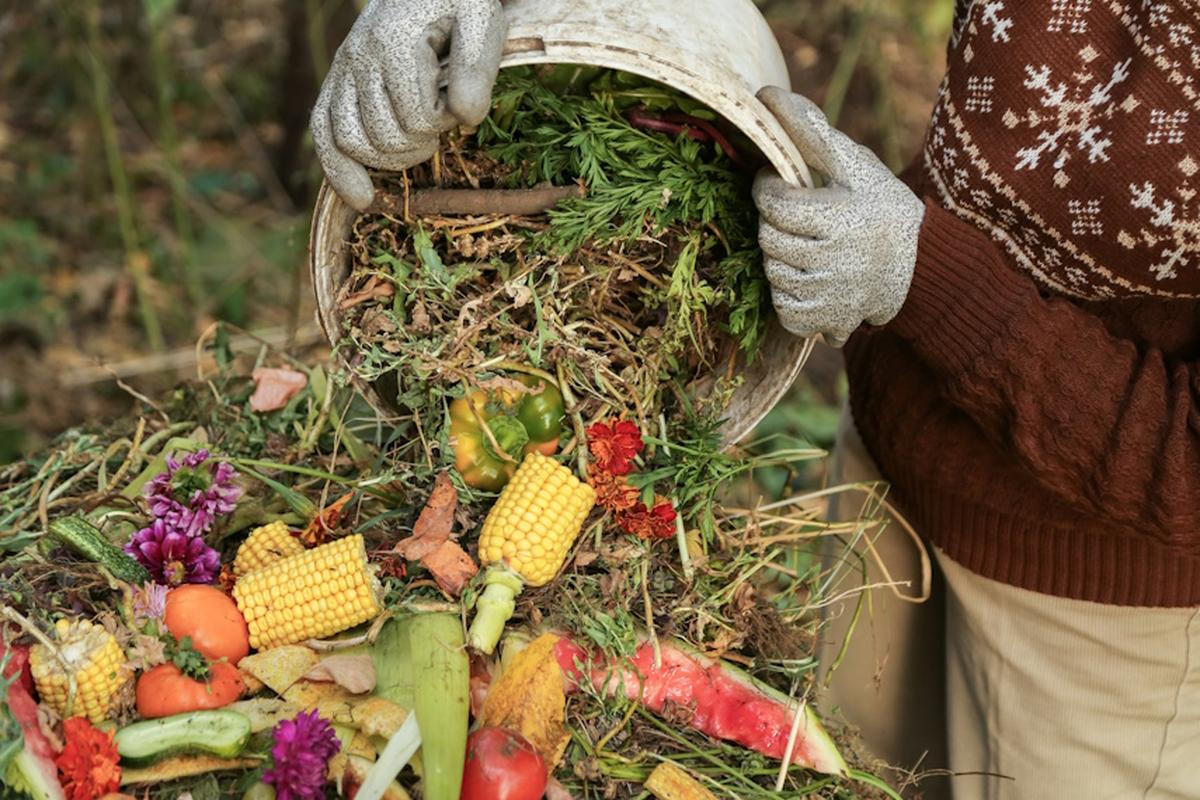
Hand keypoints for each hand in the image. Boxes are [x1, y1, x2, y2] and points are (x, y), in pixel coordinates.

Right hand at [311, 0, 506, 210]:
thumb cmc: (456, 3)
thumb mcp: (480, 20)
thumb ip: (478, 67)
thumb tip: (465, 120)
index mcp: (393, 41)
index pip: (417, 116)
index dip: (445, 122)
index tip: (462, 103)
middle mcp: (357, 56)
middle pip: (385, 136)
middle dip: (421, 143)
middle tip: (441, 121)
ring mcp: (342, 71)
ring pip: (353, 143)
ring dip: (392, 158)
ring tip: (418, 142)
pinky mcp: (335, 84)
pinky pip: (324, 135)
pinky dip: (340, 171)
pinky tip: (362, 198)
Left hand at [753, 87, 924, 346]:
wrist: (922, 265)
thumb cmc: (883, 206)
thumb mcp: (857, 164)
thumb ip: (811, 132)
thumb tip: (767, 96)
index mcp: (841, 216)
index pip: (772, 203)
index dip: (765, 189)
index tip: (777, 184)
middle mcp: (835, 259)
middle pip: (768, 239)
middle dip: (773, 223)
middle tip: (795, 216)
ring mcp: (830, 295)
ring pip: (772, 272)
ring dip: (780, 257)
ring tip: (807, 244)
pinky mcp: (825, 322)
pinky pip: (782, 307)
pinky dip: (788, 293)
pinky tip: (811, 276)